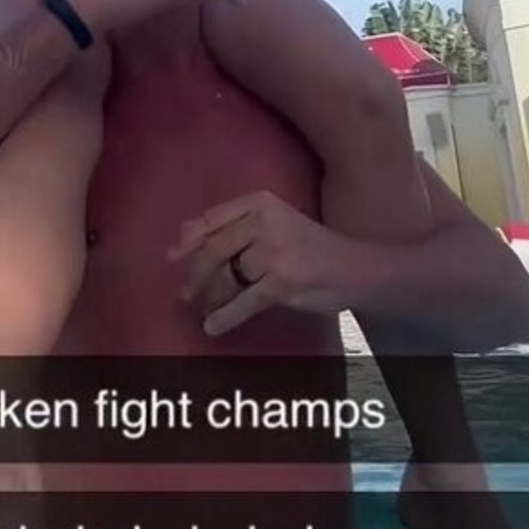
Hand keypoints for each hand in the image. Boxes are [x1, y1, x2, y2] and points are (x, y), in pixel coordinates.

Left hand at [171, 190, 354, 336]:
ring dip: (209, 297)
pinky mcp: (281, 283)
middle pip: (214, 250)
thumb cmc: (310, 245)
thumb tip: (184, 232)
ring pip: (226, 277)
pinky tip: (212, 326)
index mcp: (261, 202)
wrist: (355, 268)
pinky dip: (224, 317)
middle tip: (185, 292)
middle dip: (196, 274)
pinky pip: (243, 302)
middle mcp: (265, 221)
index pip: (213, 219)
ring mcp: (274, 253)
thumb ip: (234, 224)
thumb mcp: (275, 222)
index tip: (173, 257)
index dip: (189, 240)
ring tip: (201, 308)